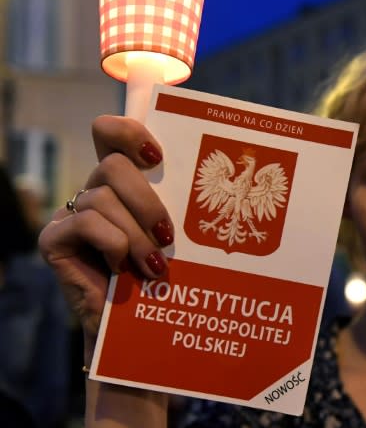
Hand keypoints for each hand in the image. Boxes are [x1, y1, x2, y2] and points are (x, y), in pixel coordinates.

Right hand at [39, 115, 173, 354]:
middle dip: (146, 200)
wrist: (139, 330)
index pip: (111, 134)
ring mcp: (71, 215)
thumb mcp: (177, 234)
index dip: (129, 131)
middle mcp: (95, 191)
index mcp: (124, 183)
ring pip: (102, 197)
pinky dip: (113, 243)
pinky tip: (125, 267)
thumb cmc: (166, 278)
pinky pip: (85, 222)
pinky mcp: (54, 240)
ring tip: (155, 265)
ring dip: (135, 233)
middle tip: (168, 236)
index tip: (157, 155)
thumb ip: (180, 203)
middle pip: (113, 164)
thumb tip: (217, 177)